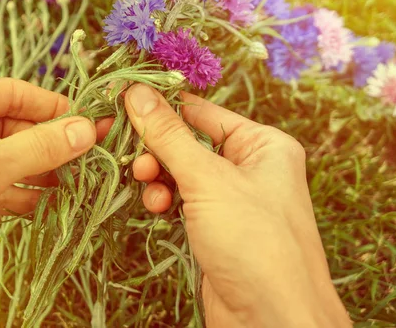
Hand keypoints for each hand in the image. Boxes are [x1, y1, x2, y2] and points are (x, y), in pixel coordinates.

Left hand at [0, 77, 99, 326]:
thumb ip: (37, 148)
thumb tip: (87, 128)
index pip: (9, 92)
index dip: (52, 107)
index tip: (92, 122)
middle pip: (8, 124)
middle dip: (46, 142)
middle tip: (88, 159)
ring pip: (2, 157)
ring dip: (36, 170)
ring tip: (74, 184)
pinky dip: (17, 194)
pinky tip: (43, 206)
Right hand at [125, 84, 350, 327]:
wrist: (272, 321)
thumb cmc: (254, 241)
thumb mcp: (208, 180)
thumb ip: (168, 136)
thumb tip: (136, 91)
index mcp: (263, 144)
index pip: (203, 111)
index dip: (162, 106)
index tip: (123, 100)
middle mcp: (250, 167)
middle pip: (188, 142)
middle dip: (157, 150)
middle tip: (133, 158)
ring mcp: (232, 199)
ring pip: (180, 172)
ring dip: (158, 177)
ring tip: (148, 187)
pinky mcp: (216, 226)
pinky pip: (181, 200)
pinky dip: (165, 200)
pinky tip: (158, 209)